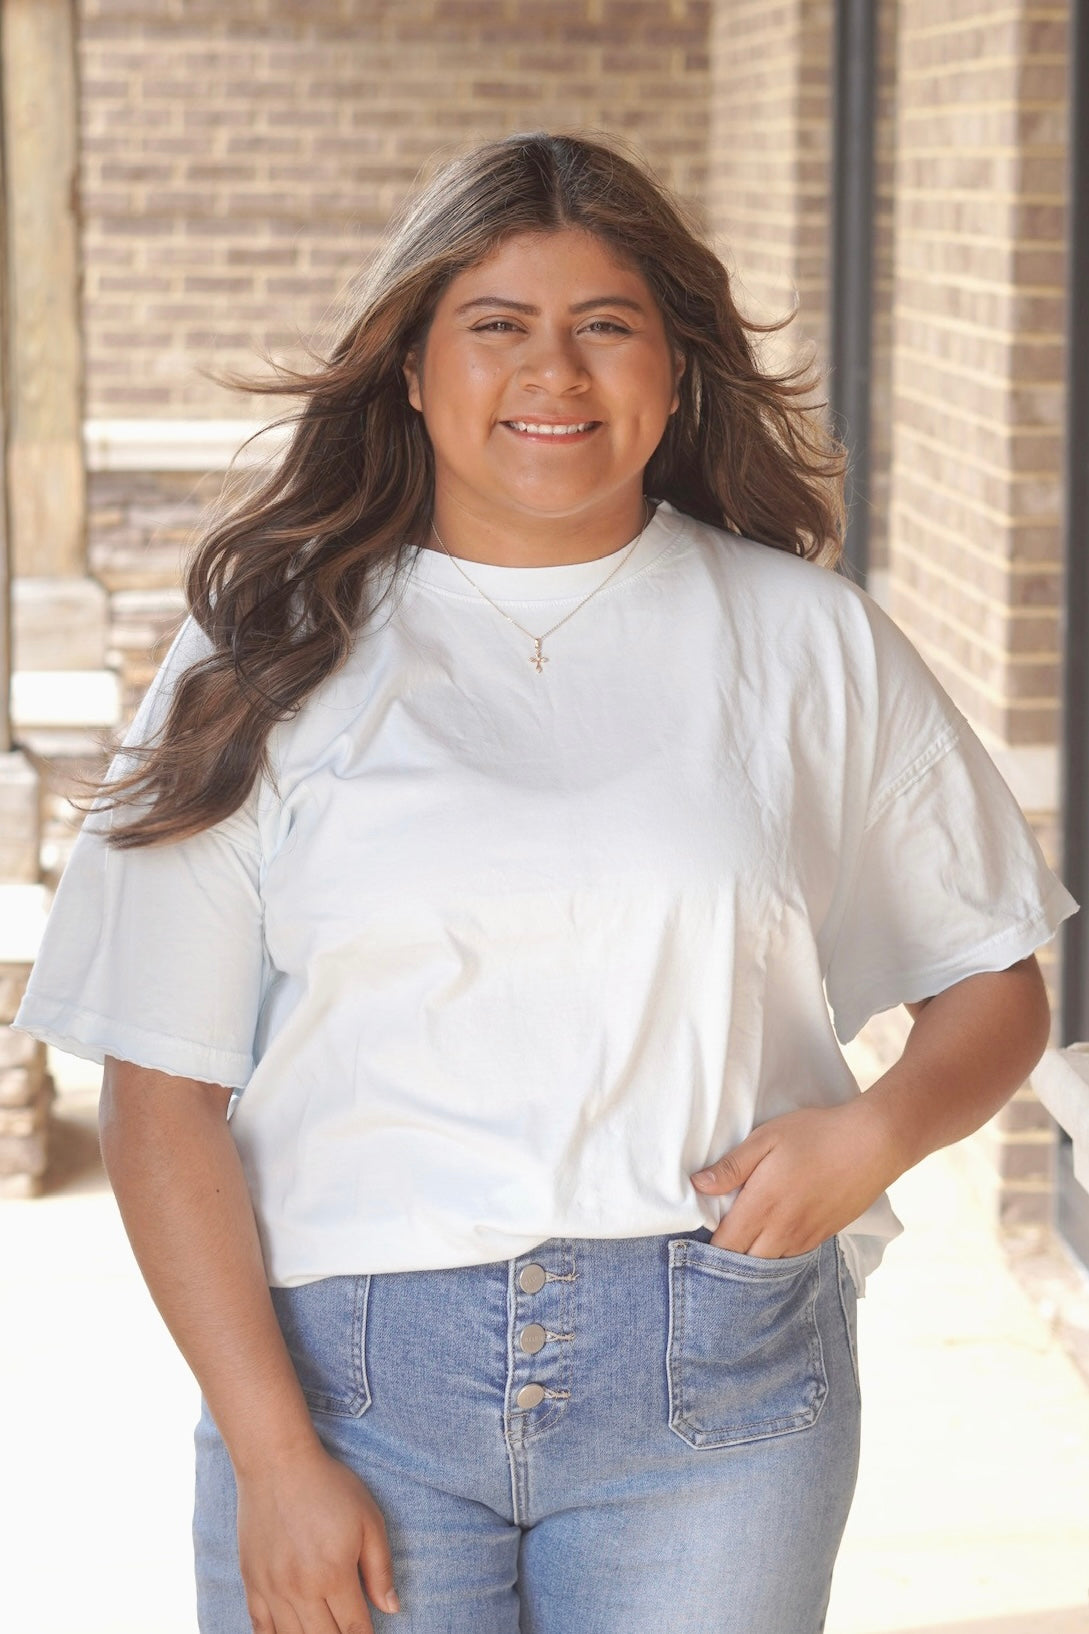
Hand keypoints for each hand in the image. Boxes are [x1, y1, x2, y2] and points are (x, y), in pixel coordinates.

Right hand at [237, 1441, 398, 1631]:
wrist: (276, 1463)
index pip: (354, 1629)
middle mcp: (301, 1589)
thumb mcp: (368, 1518)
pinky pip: (261, 1629)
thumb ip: (380, 1568)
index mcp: (333, 1574)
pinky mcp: (252, 1583)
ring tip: (324, 1630)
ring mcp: (272, 1589)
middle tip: (349, 1632)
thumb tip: (391, 1608)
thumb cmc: (328, 1486)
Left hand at [690, 1100, 902, 1257]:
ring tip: (740, 1246)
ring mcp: (805, 1236)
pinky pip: (791, 1258)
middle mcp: (782, 1229)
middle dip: (727, 1260)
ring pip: (768, 1265)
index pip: (725, 1245)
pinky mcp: (824, 1236)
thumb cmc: (816, 1134)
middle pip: (744, 1264)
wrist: (873, 1143)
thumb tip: (698, 1185)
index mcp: (762, 1205)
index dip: (707, 1248)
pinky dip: (775, 1255)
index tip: (696, 1240)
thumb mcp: (766, 1139)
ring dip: (751, 1260)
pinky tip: (770, 1241)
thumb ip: (731, 1167)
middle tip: (715, 1245)